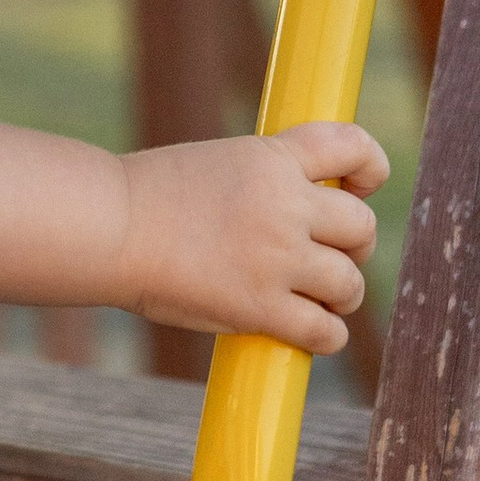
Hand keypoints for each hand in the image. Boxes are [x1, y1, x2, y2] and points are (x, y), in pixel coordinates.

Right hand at [113, 122, 386, 354]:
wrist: (108, 227)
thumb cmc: (143, 199)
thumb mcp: (211, 164)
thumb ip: (258, 185)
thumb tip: (296, 222)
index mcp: (270, 158)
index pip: (351, 145)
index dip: (371, 166)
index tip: (362, 185)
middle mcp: (284, 204)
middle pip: (361, 225)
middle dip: (354, 244)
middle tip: (329, 257)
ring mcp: (277, 257)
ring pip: (350, 282)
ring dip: (340, 294)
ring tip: (317, 299)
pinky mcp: (262, 307)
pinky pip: (325, 330)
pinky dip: (324, 335)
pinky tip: (306, 333)